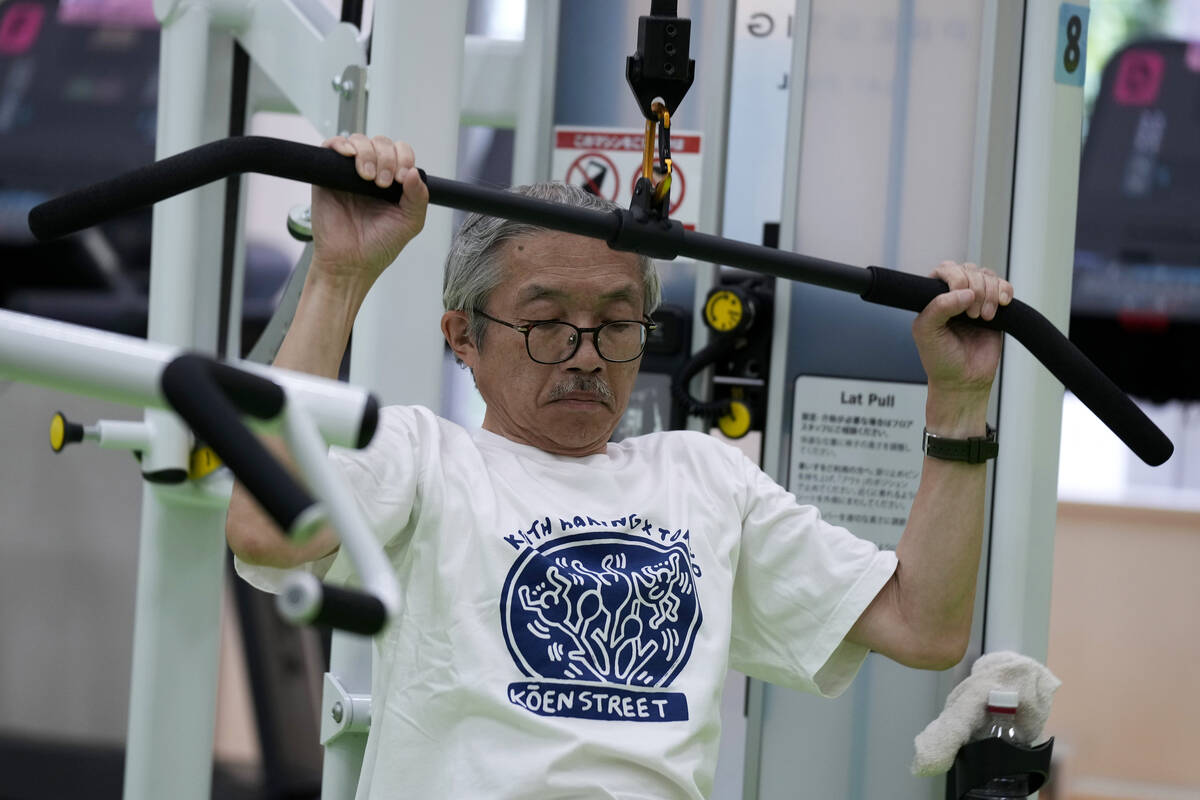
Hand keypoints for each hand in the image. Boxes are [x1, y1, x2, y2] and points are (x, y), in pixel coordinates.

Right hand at [309, 134, 428, 290]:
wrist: (350, 263)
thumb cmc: (379, 246)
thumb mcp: (410, 222)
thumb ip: (418, 197)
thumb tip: (414, 172)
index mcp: (393, 181)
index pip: (401, 153)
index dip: (403, 158)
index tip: (401, 178)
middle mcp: (372, 173)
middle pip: (381, 143)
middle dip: (386, 158)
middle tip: (383, 182)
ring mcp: (348, 173)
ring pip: (359, 141)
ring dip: (367, 153)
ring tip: (367, 177)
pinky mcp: (326, 175)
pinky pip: (331, 146)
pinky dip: (341, 144)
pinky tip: (349, 156)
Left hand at [912, 261, 1012, 401]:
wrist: (964, 381)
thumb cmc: (940, 359)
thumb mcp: (927, 333)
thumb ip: (938, 308)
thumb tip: (966, 292)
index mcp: (933, 297)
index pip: (945, 269)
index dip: (956, 278)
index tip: (960, 300)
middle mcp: (954, 295)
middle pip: (969, 270)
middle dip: (975, 289)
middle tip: (972, 316)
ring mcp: (975, 301)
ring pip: (987, 276)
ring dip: (990, 294)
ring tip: (985, 318)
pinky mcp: (995, 308)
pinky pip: (1004, 287)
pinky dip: (1005, 291)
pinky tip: (1002, 304)